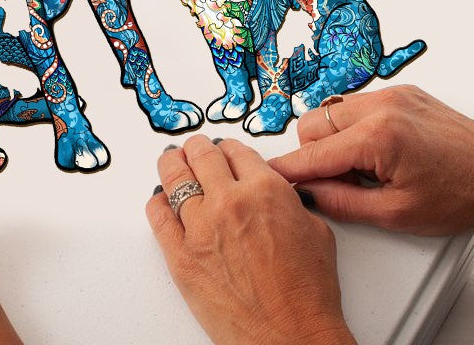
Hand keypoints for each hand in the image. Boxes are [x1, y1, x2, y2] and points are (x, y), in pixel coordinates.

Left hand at [147, 136, 354, 344]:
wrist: (292, 339)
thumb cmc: (308, 295)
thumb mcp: (316, 231)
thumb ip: (288, 201)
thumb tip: (274, 192)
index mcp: (265, 190)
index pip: (236, 150)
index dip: (229, 149)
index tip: (224, 151)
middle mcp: (230, 201)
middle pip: (201, 155)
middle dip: (198, 148)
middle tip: (195, 149)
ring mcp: (200, 227)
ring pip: (174, 177)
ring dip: (173, 164)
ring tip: (172, 161)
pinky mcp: (180, 255)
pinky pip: (158, 216)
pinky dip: (157, 203)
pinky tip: (160, 199)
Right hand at [268, 85, 473, 234]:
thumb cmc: (462, 195)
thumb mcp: (397, 214)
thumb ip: (342, 203)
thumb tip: (307, 195)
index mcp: (377, 137)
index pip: (313, 154)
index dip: (288, 170)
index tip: (268, 177)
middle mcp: (379, 106)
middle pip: (312, 124)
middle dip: (315, 154)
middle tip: (341, 181)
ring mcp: (390, 94)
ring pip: (330, 110)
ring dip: (334, 139)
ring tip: (364, 167)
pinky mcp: (400, 90)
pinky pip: (355, 104)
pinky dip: (354, 126)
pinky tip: (377, 150)